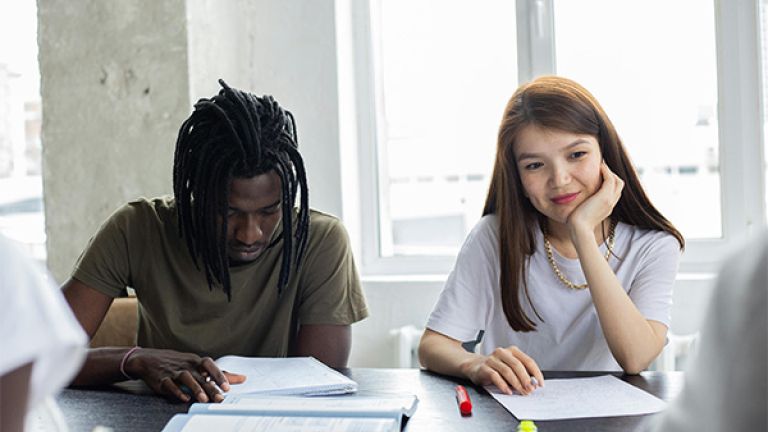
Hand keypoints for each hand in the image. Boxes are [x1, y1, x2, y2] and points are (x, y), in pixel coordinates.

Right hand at [125, 348, 245, 402]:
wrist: (149, 359)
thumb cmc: (178, 362)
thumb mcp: (198, 364)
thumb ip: (219, 373)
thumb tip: (241, 378)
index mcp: (196, 361)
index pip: (210, 365)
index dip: (219, 375)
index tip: (227, 387)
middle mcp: (186, 365)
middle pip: (200, 376)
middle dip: (211, 388)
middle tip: (220, 398)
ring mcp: (174, 372)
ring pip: (186, 379)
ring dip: (195, 389)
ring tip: (203, 400)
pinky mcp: (162, 380)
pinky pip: (170, 385)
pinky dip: (177, 392)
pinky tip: (184, 398)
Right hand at [460, 346, 543, 394]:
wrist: (474, 366)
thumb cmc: (496, 368)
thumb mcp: (510, 368)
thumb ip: (521, 374)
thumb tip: (533, 385)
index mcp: (512, 351)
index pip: (528, 361)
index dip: (536, 373)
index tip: (540, 384)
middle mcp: (502, 352)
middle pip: (517, 365)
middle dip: (525, 379)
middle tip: (530, 389)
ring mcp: (492, 359)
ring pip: (507, 371)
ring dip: (516, 383)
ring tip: (521, 392)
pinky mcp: (483, 367)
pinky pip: (495, 376)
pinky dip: (503, 385)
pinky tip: (508, 391)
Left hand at [567, 162, 623, 238]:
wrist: (579, 229)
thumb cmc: (576, 224)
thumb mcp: (582, 213)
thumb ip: (583, 206)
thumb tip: (575, 201)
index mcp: (607, 207)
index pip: (614, 191)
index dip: (610, 181)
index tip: (601, 174)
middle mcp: (611, 203)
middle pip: (619, 185)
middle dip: (612, 174)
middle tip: (602, 167)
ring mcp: (609, 200)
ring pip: (617, 181)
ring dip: (610, 171)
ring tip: (601, 165)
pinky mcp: (604, 197)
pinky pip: (610, 179)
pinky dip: (606, 171)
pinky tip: (599, 166)